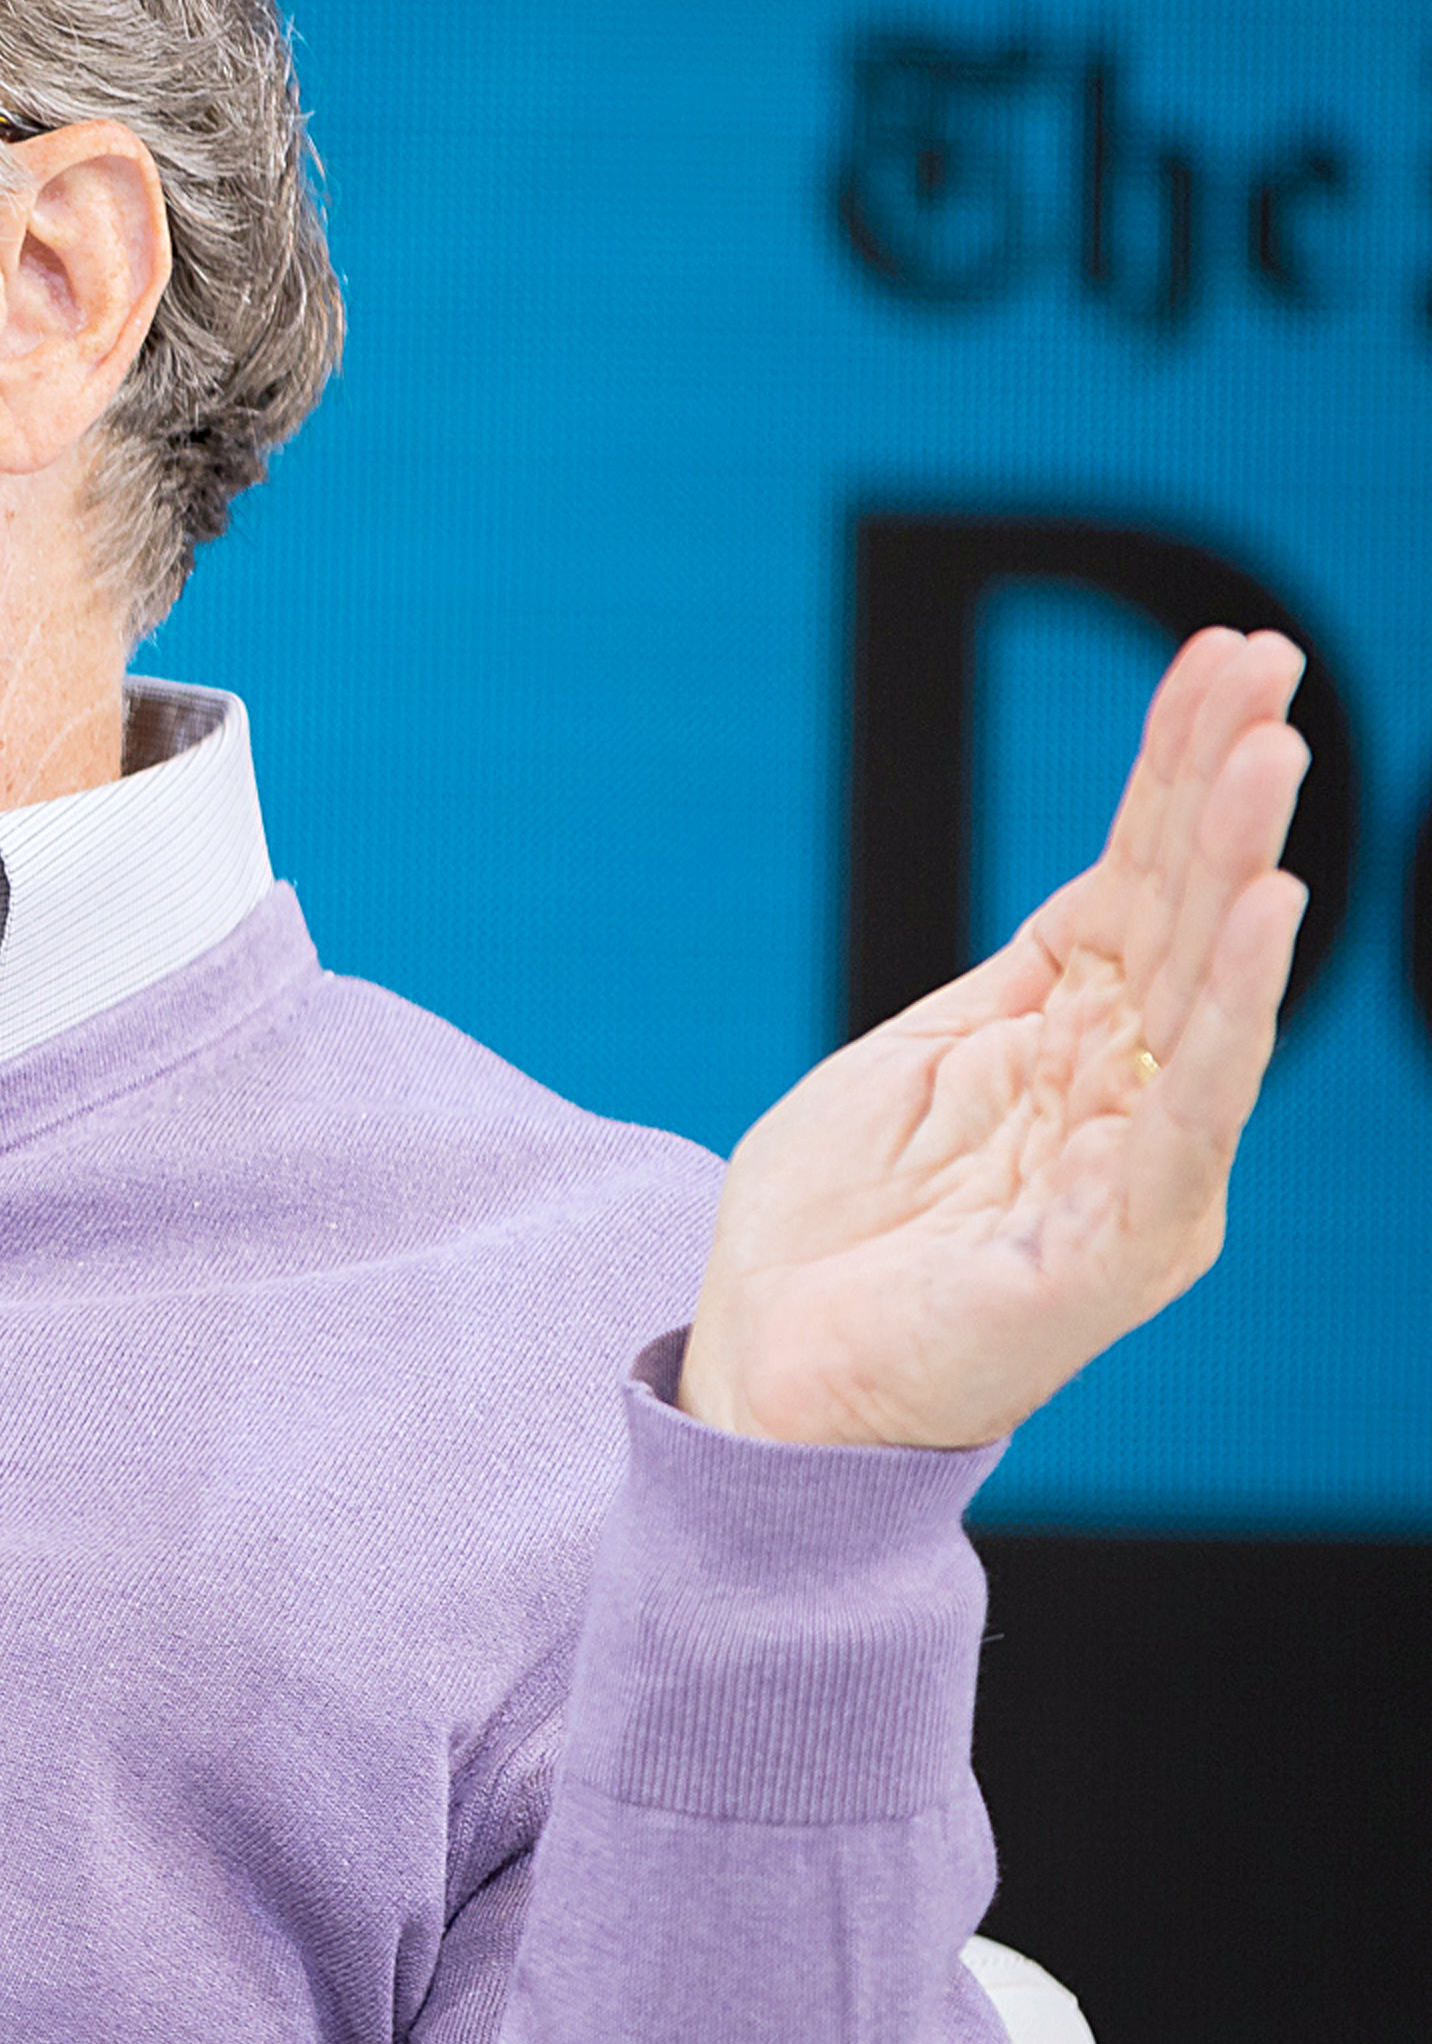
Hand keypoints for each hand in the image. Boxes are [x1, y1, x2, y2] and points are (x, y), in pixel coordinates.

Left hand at [682, 629, 1311, 1449]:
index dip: (1178, 769)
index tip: (1226, 657)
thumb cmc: (842, 1236)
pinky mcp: (1106, 1250)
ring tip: (1272, 761)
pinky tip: (1260, 926)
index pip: (1142, 880)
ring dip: (1237, 872)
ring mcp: (1129, 1173)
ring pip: (1204, 999)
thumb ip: (1022, 985)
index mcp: (1074, 1045)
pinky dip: (1225, 1022)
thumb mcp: (920, 1064)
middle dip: (1225, 789)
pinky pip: (1181, 1121)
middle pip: (1186, 918)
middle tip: (1269, 672)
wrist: (771, 1386)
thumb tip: (1111, 879)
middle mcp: (1128, 1099)